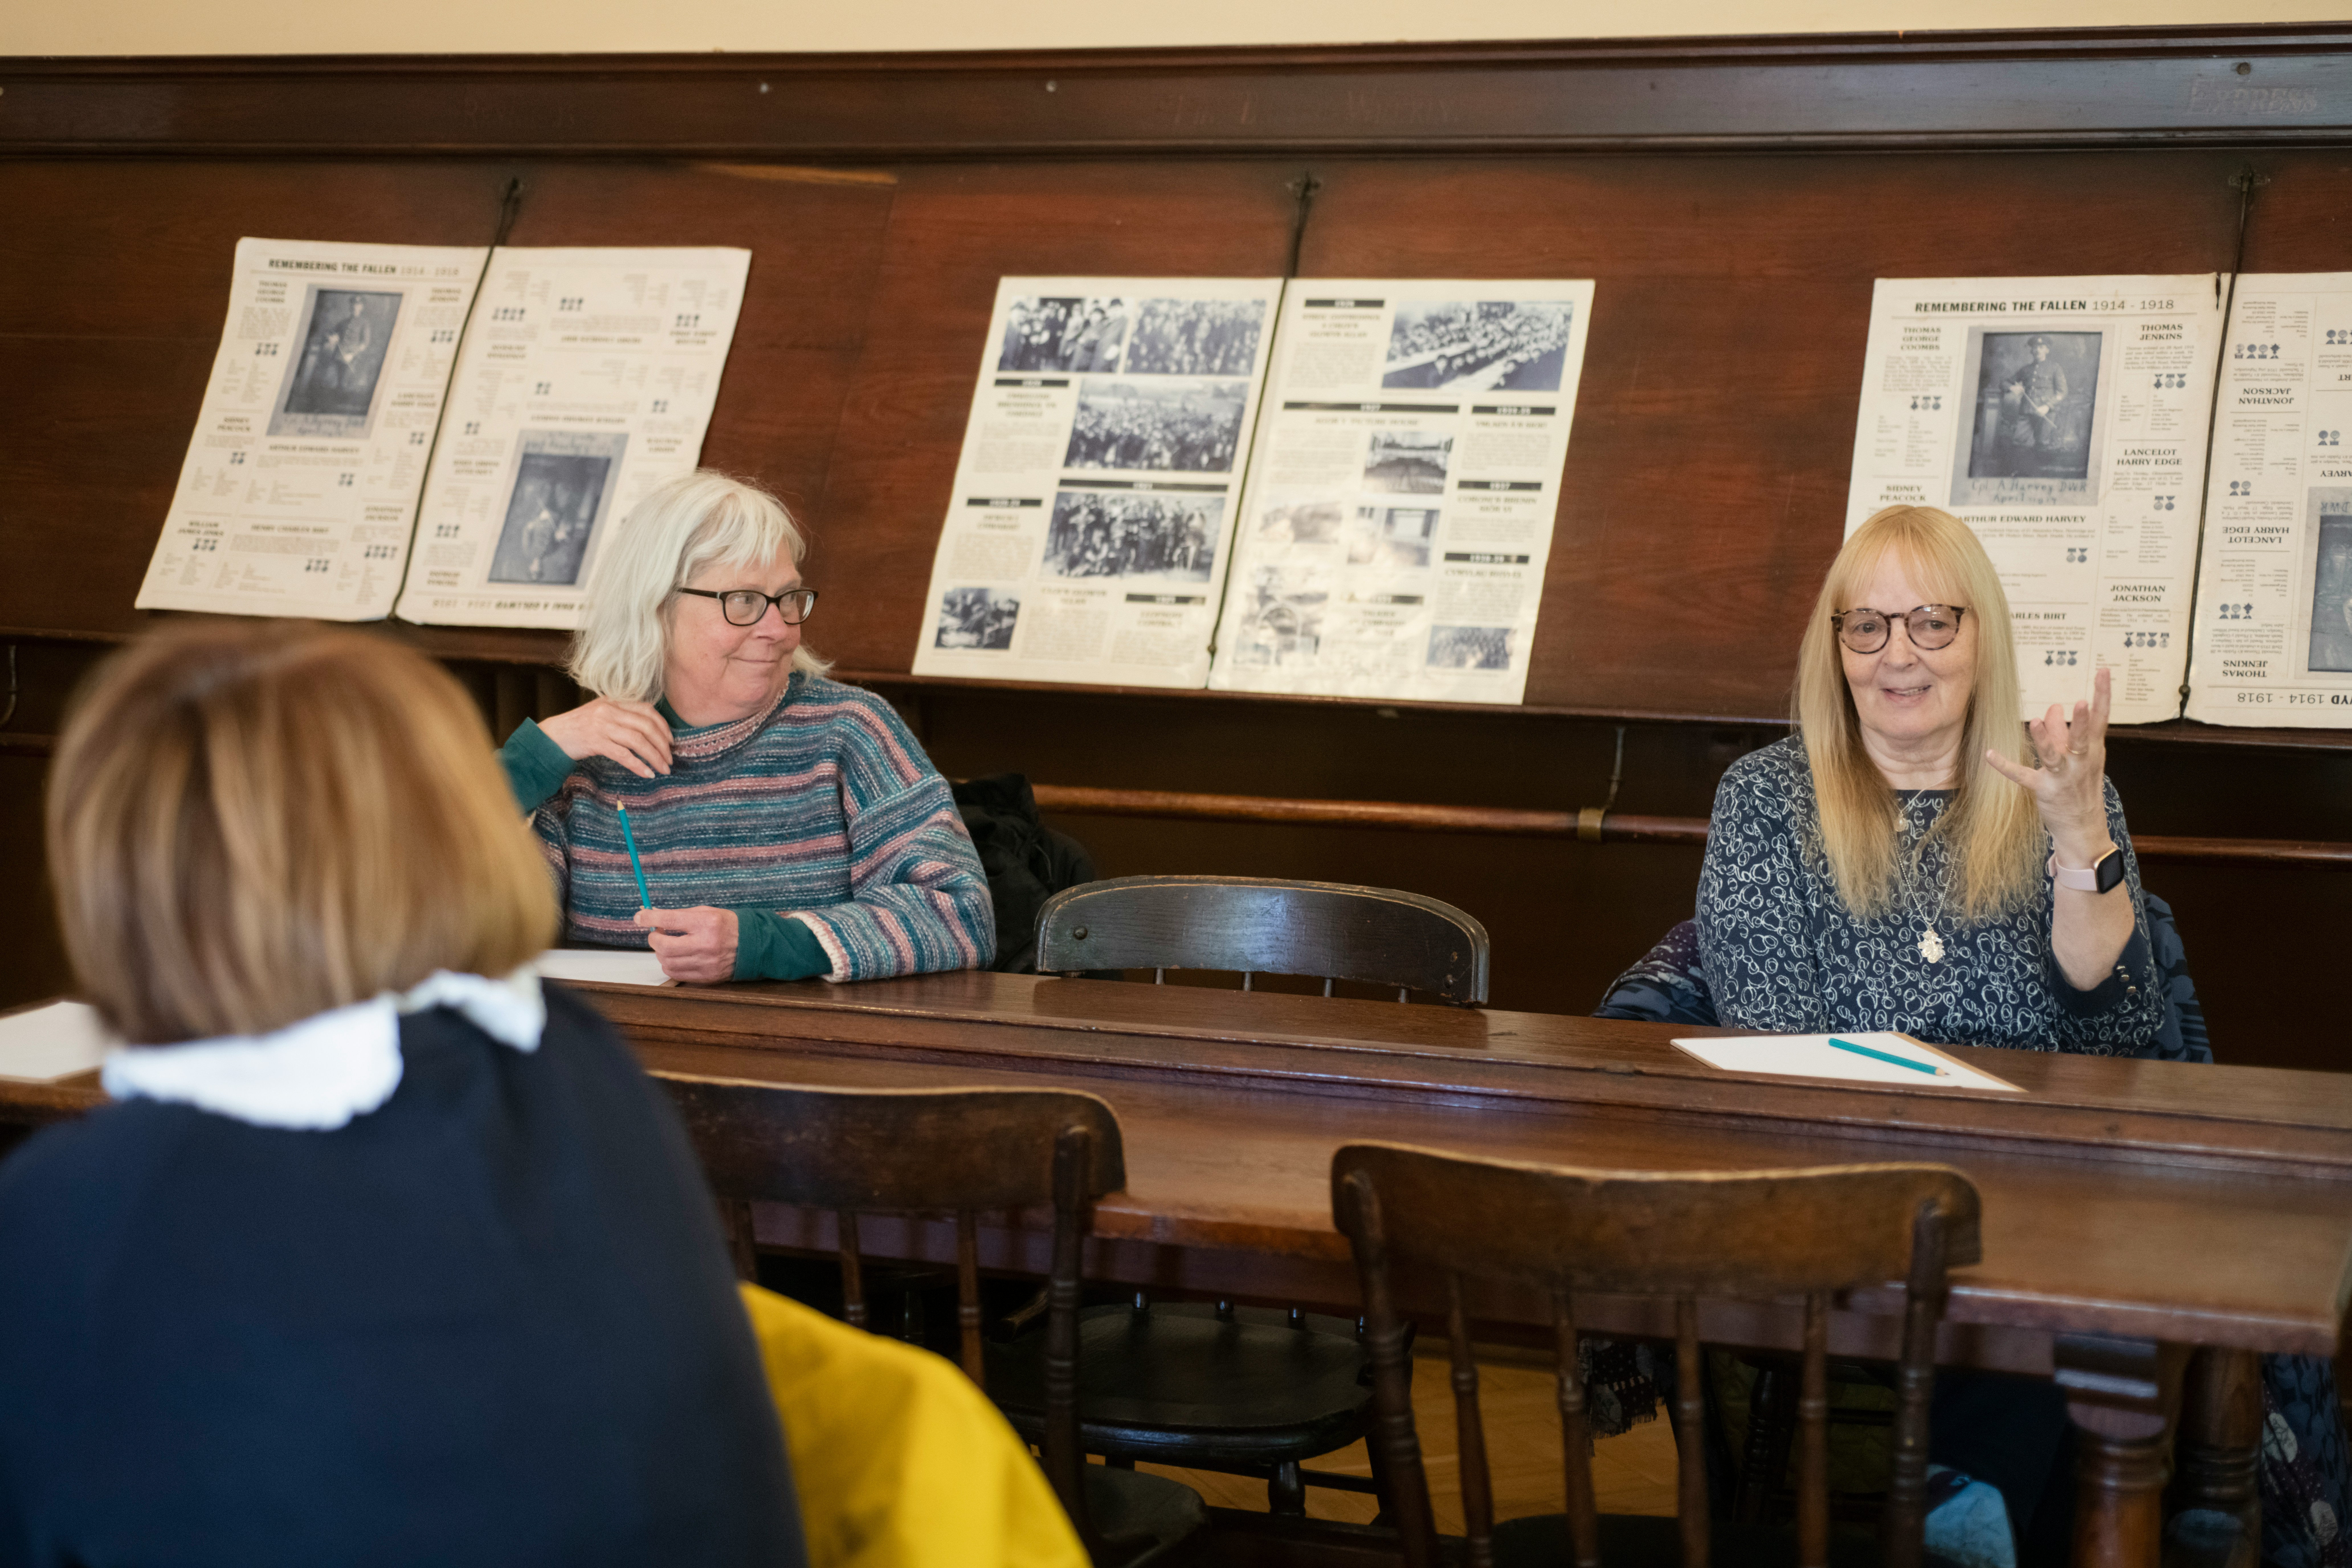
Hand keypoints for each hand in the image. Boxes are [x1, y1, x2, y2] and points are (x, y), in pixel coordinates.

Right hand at [537, 697, 671, 778]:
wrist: (552, 736)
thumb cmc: (578, 727)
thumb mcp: (601, 713)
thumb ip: (622, 715)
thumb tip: (649, 729)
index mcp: (613, 701)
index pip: (647, 710)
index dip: (663, 726)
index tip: (671, 740)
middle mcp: (609, 711)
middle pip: (646, 726)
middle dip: (663, 744)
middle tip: (670, 759)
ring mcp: (602, 726)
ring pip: (638, 740)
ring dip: (655, 756)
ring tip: (663, 769)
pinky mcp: (596, 742)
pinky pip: (624, 755)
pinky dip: (639, 765)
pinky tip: (648, 774)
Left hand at [636, 906, 737, 983]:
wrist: (754, 946)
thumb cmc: (729, 926)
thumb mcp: (708, 912)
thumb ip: (681, 915)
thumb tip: (655, 915)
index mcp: (707, 923)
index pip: (671, 920)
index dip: (651, 918)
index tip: (640, 917)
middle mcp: (706, 944)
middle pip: (665, 946)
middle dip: (654, 939)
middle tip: (657, 933)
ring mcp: (706, 963)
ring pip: (667, 963)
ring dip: (661, 953)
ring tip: (667, 946)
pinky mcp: (706, 977)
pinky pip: (676, 974)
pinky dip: (669, 965)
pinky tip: (675, 958)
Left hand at [1985, 664, 2114, 864]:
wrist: (2083, 827)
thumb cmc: (2081, 786)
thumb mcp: (2079, 758)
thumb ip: (2063, 732)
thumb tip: (2053, 707)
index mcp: (2093, 751)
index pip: (2102, 719)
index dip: (2103, 695)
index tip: (2103, 671)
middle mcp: (2080, 763)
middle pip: (2084, 738)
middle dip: (2083, 722)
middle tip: (2080, 702)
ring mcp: (2062, 778)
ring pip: (2054, 756)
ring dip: (2045, 739)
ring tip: (2037, 721)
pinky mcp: (2043, 790)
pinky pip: (2022, 776)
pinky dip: (2006, 766)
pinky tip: (1990, 755)